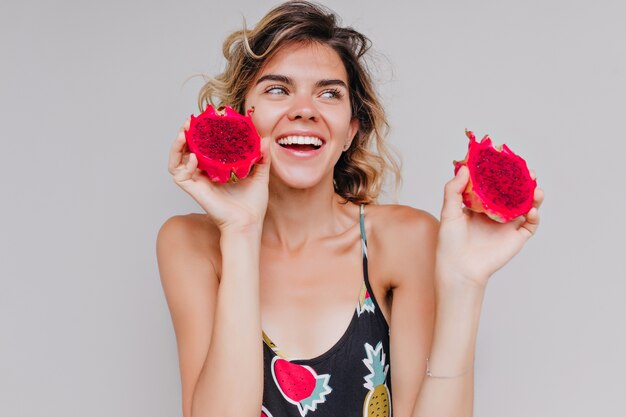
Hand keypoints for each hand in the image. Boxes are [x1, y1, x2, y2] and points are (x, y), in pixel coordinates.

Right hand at [168, 118, 270, 233]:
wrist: (248, 223)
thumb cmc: (253, 204)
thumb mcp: (260, 175)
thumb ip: (262, 158)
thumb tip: (265, 139)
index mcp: (217, 169)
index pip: (204, 147)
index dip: (201, 133)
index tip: (206, 119)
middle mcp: (204, 174)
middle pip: (187, 150)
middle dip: (185, 134)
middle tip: (189, 121)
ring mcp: (197, 182)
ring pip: (176, 160)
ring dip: (177, 145)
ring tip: (183, 132)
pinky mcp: (194, 190)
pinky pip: (180, 175)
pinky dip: (184, 164)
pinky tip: (194, 156)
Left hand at [435, 165, 543, 287]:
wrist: (459, 267)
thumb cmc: (450, 242)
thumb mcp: (449, 212)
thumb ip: (454, 189)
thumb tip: (465, 168)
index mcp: (481, 206)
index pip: (495, 185)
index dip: (502, 174)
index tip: (507, 160)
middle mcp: (496, 214)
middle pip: (514, 194)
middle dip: (523, 182)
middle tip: (528, 170)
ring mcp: (507, 226)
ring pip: (526, 206)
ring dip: (534, 196)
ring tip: (536, 187)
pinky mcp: (516, 238)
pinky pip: (530, 225)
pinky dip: (534, 216)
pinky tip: (531, 209)